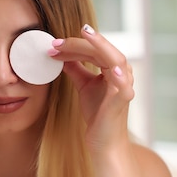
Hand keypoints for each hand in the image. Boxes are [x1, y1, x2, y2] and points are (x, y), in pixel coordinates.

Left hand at [50, 25, 134, 150]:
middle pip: (102, 50)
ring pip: (116, 59)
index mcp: (112, 68)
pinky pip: (124, 85)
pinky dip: (119, 76)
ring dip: (99, 46)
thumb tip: (62, 53)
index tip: (52, 46)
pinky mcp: (123, 101)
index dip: (73, 45)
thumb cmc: (98, 114)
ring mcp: (124, 86)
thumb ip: (76, 68)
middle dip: (78, 44)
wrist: (104, 142)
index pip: (93, 49)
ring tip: (86, 34)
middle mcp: (121, 73)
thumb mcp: (84, 86)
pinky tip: (111, 70)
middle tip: (55, 43)